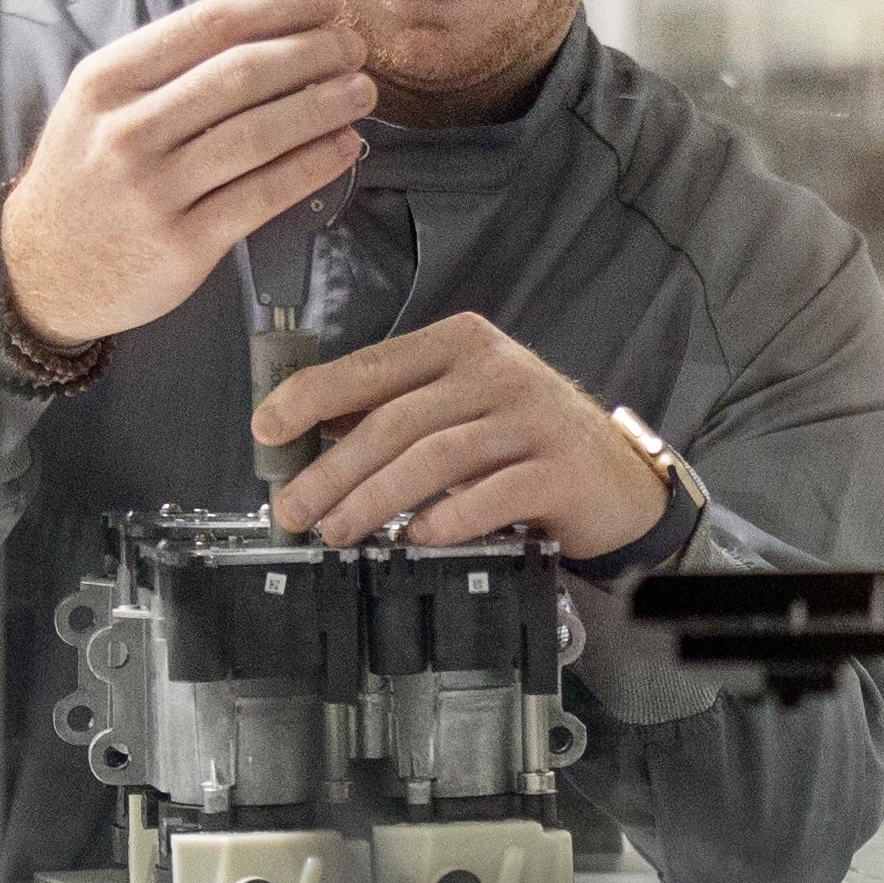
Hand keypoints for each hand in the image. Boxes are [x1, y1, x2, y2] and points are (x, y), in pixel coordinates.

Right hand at [0, 0, 374, 347]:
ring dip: (322, 106)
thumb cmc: (86, 176)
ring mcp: (154, 192)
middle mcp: (127, 132)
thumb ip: (166, 64)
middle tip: (352, 47)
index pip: (207, 26)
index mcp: (107, 81)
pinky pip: (262, 195)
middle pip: (240, 76)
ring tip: (361, 91)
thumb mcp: (100, 103)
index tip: (326, 1)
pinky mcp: (182, 245)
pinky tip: (344, 146)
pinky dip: (312, 166)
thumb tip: (263, 17)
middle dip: (311, 53)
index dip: (277, 8)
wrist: (43, 271)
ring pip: (259, 135)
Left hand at [253, 312, 673, 560]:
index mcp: (462, 343)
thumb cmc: (525, 442)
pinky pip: (490, 495)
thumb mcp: (460, 407)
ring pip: (433, 458)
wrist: (617, 479)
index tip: (266, 429)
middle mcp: (496, 371)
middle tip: (293, 510)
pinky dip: (446, 519)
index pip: (371, 366)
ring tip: (339, 532)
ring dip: (375, 500)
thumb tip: (310, 430)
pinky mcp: (559, 468)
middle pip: (394, 420)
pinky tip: (415, 539)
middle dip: (332, 470)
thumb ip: (397, 409)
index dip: (311, 397)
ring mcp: (531, 417)